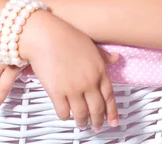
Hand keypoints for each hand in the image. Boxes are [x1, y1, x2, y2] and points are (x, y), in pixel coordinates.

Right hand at [20, 11, 119, 132]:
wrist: (45, 35)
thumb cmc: (66, 36)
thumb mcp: (90, 45)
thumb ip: (103, 56)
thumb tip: (117, 58)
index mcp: (99, 70)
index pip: (109, 96)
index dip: (112, 112)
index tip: (113, 122)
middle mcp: (89, 82)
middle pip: (97, 109)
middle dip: (97, 121)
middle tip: (96, 127)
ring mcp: (73, 88)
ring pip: (81, 114)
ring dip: (82, 122)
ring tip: (81, 125)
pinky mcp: (57, 92)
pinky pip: (64, 112)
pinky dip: (66, 116)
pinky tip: (66, 115)